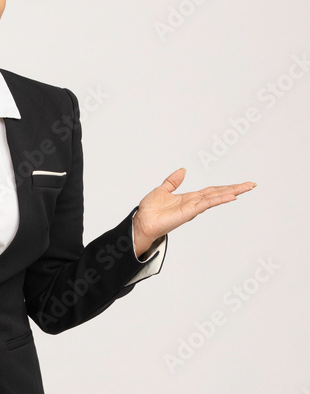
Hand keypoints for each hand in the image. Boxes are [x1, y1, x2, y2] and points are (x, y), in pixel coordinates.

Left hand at [133, 168, 256, 253]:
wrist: (142, 222)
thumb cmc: (150, 210)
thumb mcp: (162, 190)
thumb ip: (173, 181)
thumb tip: (182, 170)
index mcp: (190, 198)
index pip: (212, 190)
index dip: (226, 186)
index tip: (240, 184)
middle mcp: (194, 203)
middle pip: (219, 193)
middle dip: (235, 189)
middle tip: (252, 185)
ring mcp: (193, 208)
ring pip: (216, 197)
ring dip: (232, 192)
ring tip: (246, 188)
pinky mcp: (190, 212)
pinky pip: (207, 203)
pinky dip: (219, 199)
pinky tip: (230, 196)